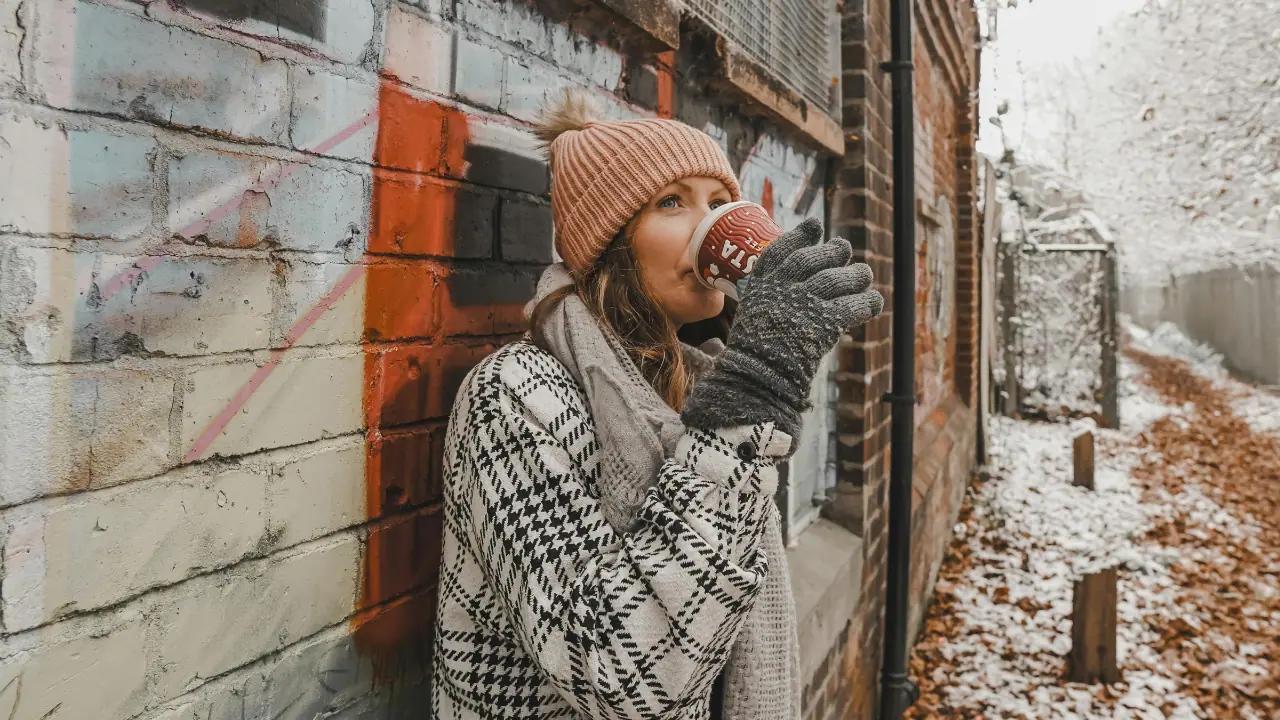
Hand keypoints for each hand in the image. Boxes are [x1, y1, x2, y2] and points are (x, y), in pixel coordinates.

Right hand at [681, 218, 883, 443]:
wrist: (754, 381)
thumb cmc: (752, 356)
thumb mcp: (752, 318)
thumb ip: (768, 301)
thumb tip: (783, 293)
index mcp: (760, 286)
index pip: (779, 251)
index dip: (798, 236)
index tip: (814, 226)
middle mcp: (781, 289)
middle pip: (811, 260)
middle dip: (831, 251)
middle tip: (844, 248)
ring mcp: (802, 303)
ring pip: (836, 279)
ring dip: (855, 276)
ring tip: (864, 275)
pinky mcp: (822, 322)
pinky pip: (851, 306)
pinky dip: (866, 303)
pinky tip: (873, 303)